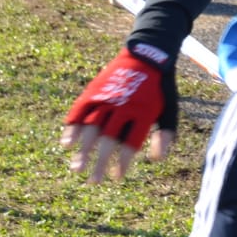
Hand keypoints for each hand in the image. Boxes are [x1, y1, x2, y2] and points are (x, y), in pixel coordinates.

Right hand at [61, 45, 177, 182]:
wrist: (147, 54)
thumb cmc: (159, 89)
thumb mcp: (170, 110)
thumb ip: (165, 134)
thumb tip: (156, 159)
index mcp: (143, 112)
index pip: (131, 142)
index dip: (123, 161)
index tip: (116, 178)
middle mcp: (122, 106)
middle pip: (108, 139)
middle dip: (99, 162)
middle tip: (93, 182)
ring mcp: (106, 97)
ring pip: (91, 127)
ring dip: (83, 149)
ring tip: (76, 169)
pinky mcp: (94, 90)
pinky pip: (79, 110)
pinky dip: (72, 127)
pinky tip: (66, 144)